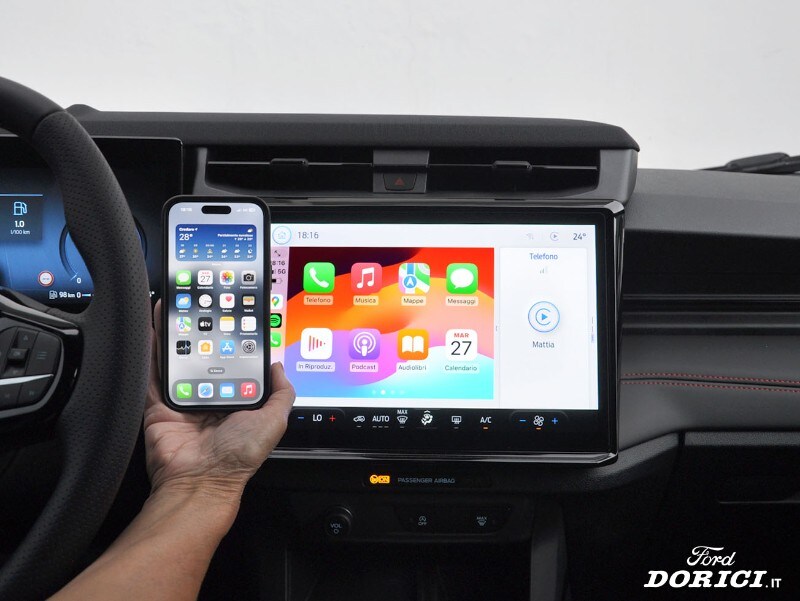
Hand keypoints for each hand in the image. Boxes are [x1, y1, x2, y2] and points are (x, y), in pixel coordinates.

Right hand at [143, 300, 294, 499]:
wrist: (202, 481)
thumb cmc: (239, 456)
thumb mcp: (274, 420)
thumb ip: (281, 393)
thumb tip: (278, 367)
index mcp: (234, 400)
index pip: (232, 363)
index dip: (231, 341)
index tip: (229, 318)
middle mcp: (207, 399)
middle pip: (202, 358)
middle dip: (200, 333)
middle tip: (198, 306)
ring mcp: (182, 401)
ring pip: (175, 360)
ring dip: (173, 335)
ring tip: (173, 307)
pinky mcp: (158, 406)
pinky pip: (152, 375)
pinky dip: (149, 352)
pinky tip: (151, 329)